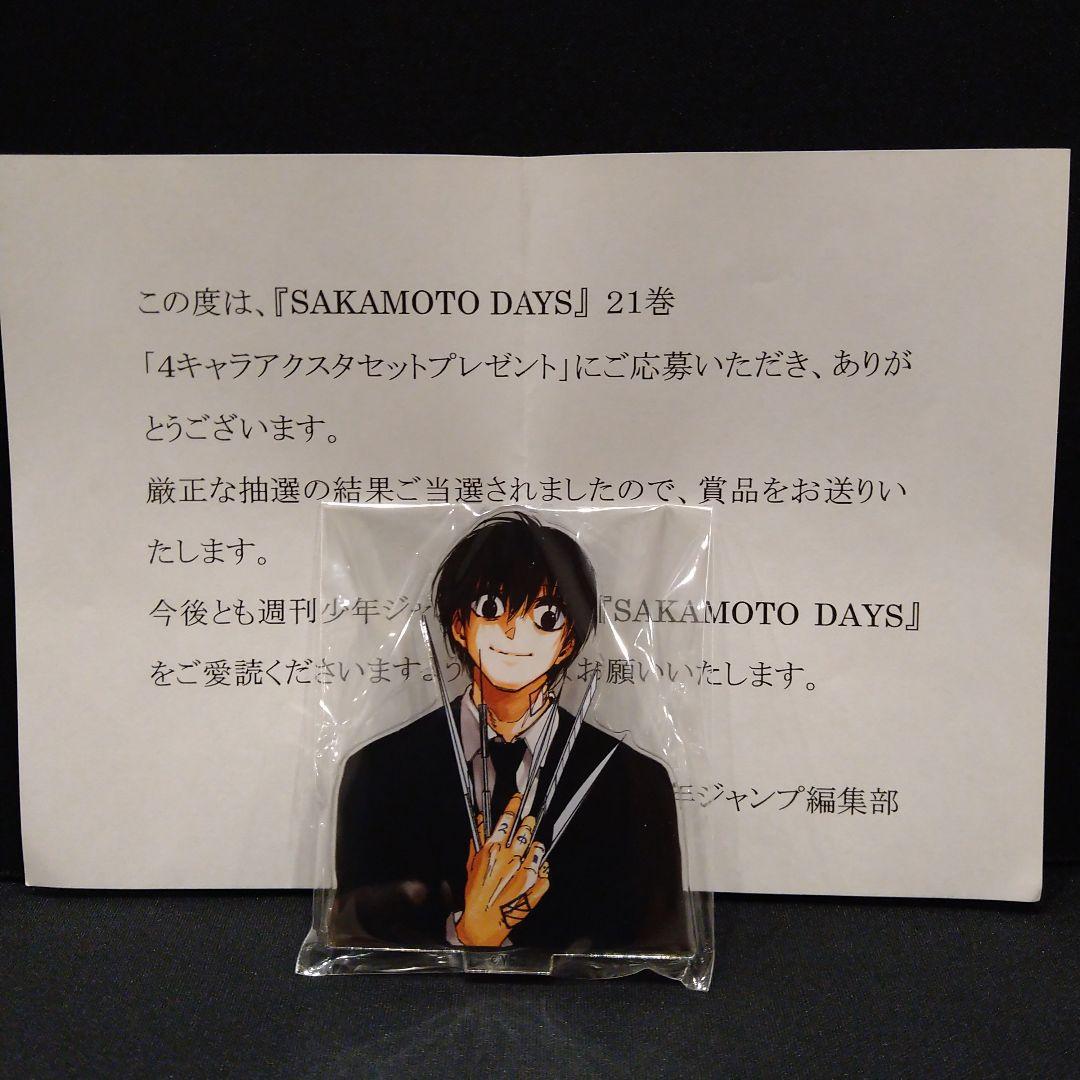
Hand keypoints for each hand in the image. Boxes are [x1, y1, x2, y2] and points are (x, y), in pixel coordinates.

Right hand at [454, 793, 549, 946]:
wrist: (483, 924)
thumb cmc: (475, 894)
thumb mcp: (472, 865)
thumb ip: (477, 840)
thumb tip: (481, 820)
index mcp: (494, 850)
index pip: (507, 820)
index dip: (514, 806)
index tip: (519, 797)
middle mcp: (512, 857)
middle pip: (525, 830)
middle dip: (528, 823)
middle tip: (529, 820)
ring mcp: (526, 871)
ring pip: (537, 847)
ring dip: (534, 844)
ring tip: (532, 845)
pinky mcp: (536, 885)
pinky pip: (544, 868)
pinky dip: (541, 865)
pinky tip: (536, 866)